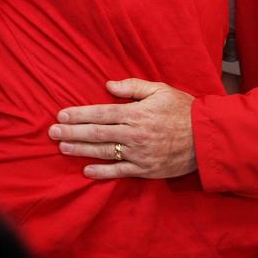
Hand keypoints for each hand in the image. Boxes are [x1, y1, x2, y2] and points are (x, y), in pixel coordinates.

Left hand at [49, 78, 196, 179]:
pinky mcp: (146, 169)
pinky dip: (102, 172)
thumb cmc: (184, 109)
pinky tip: (86, 170)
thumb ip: (133, 87)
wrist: (206, 137)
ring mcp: (139, 154)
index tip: (61, 116)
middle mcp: (134, 134)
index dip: (79, 115)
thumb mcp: (160, 90)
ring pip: (104, 152)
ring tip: (62, 148)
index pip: (101, 113)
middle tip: (52, 133)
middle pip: (97, 133)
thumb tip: (108, 85)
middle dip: (72, 133)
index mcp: (136, 113)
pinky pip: (119, 172)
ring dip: (81, 150)